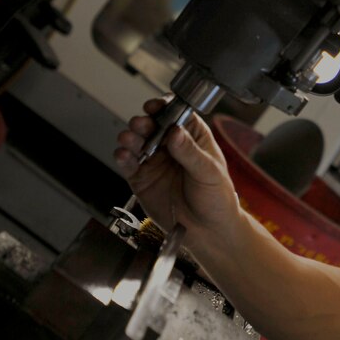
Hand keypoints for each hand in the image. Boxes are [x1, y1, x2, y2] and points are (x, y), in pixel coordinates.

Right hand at [114, 98, 240, 243]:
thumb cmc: (217, 198)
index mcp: (192, 136)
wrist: (208, 232)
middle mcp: (171, 145)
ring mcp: (155, 161)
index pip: (175, 114)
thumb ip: (190, 152)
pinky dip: (123, 157)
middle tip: (141, 125)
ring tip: (129, 139)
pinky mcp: (141, 179)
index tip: (155, 107)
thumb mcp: (209, 171)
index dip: (163, 108)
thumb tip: (175, 131)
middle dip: (144, 122)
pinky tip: (123, 155)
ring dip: (130, 137)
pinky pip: (129, 164)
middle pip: (152, 125)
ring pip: (137, 142)